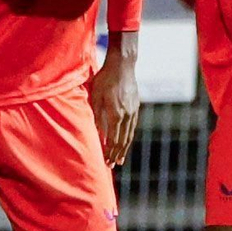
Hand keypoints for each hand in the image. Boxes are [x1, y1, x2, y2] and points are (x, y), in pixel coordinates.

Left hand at [91, 41, 140, 166]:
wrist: (122, 65)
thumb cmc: (104, 79)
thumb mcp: (96, 97)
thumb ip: (97, 116)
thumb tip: (98, 134)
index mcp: (115, 114)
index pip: (112, 139)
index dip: (109, 152)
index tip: (106, 161)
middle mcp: (126, 115)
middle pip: (122, 140)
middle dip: (117, 154)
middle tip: (112, 165)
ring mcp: (133, 111)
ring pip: (129, 134)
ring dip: (124, 148)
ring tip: (120, 158)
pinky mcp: (136, 106)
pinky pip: (132, 126)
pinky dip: (129, 136)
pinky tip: (126, 142)